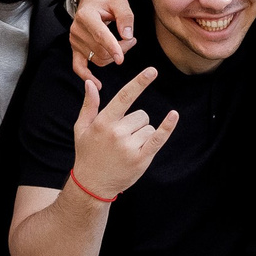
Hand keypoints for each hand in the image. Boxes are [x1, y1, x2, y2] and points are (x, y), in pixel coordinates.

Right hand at [70, 0, 137, 78]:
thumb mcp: (120, 1)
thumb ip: (125, 17)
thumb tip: (127, 36)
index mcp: (86, 15)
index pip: (100, 35)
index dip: (112, 47)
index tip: (121, 58)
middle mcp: (77, 29)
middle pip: (101, 50)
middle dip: (120, 50)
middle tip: (131, 40)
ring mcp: (74, 40)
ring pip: (97, 59)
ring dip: (113, 57)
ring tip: (123, 44)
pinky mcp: (75, 49)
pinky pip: (78, 66)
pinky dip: (87, 76)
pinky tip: (98, 84)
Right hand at [71, 68, 179, 199]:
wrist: (92, 184)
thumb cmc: (87, 153)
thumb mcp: (82, 128)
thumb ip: (89, 105)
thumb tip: (91, 83)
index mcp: (103, 122)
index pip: (125, 97)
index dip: (139, 82)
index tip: (152, 71)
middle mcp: (117, 132)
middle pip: (142, 114)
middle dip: (136, 123)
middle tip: (122, 138)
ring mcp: (129, 146)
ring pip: (149, 127)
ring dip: (143, 134)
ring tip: (127, 148)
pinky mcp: (141, 158)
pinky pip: (158, 138)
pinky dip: (167, 127)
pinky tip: (174, 115)